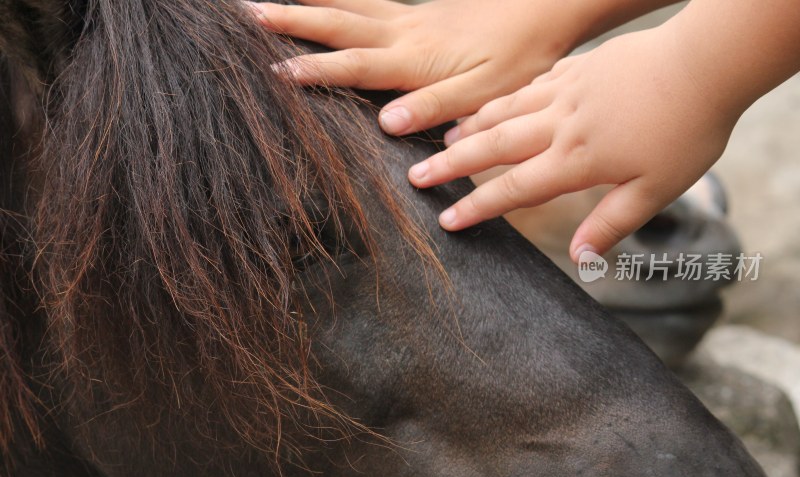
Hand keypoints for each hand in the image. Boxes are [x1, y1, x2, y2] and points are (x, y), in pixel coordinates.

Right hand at [247, 0, 601, 134]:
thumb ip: (435, 107)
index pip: (355, 64)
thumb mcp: (485, 94)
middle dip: (291, 20)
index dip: (315, 69)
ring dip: (308, 1)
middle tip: (247, 13)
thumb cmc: (520, 57)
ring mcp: (411, 18)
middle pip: (340, 23)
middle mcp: (406, 33)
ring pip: (350, 5)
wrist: (547, 10)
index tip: (274, 70)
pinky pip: (369, 0)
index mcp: (416, 59)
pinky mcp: (420, 14)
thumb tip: (387, 121)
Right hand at [407, 26, 738, 261]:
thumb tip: (578, 259)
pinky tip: (494, 102)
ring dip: (470, 127)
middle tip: (415, 176)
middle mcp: (561, 124)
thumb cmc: (687, 130)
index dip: (478, 207)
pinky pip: (529, 84)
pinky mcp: (578, 68)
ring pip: (505, 110)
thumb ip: (611, 222)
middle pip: (495, 146)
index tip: (446, 221)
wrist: (706, 63)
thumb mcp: (656, 189)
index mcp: (577, 158)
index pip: (515, 188)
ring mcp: (566, 91)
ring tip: (443, 139)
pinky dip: (505, 96)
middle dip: (452, 165)